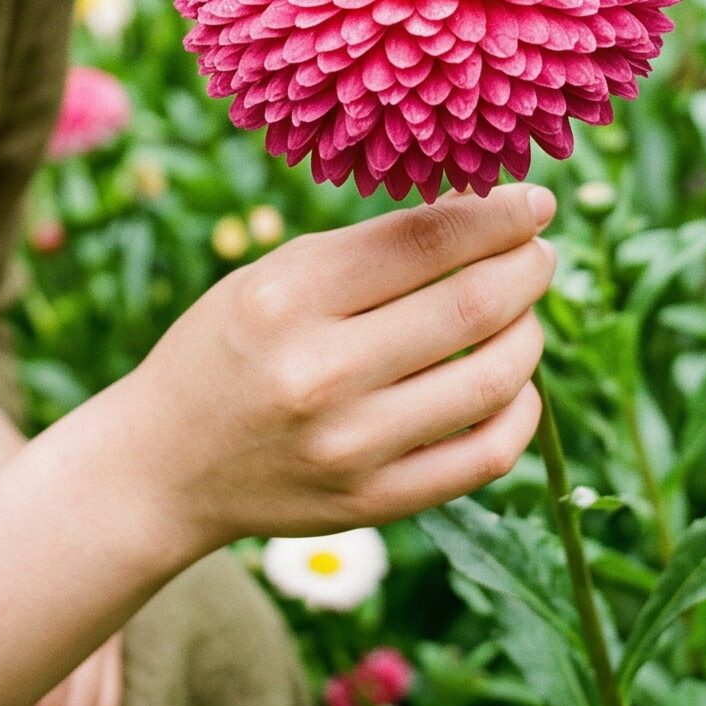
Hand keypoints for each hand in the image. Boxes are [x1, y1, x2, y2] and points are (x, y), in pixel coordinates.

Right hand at [111, 183, 556, 559]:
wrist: (165, 464)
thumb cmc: (231, 346)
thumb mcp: (276, 274)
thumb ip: (372, 249)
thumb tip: (483, 212)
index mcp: (288, 297)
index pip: (426, 240)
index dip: (499, 215)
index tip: (536, 202)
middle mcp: (318, 373)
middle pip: (471, 307)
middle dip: (528, 269)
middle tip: (540, 253)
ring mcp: (349, 447)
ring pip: (493, 380)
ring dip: (529, 334)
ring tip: (523, 314)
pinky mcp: (373, 503)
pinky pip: (486, 455)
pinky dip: (520, 410)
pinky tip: (512, 382)